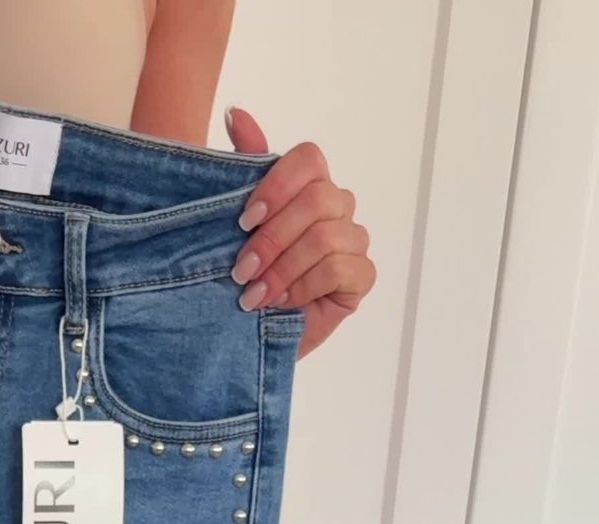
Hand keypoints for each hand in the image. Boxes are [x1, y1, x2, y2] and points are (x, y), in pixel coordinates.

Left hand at [221, 107, 375, 359]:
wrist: (251, 335)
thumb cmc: (247, 277)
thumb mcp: (236, 224)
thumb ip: (244, 167)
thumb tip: (236, 113)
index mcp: (309, 185)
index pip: (309, 159)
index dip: (277, 186)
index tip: (243, 221)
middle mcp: (337, 206)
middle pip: (318, 199)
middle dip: (272, 239)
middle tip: (241, 271)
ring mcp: (353, 240)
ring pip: (326, 237)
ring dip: (283, 269)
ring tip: (254, 295)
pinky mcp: (362, 277)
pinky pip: (339, 269)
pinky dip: (303, 288)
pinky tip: (282, 304)